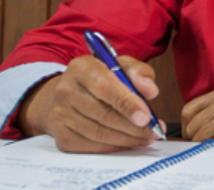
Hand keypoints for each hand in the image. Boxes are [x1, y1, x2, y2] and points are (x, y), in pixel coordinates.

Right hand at [18, 55, 163, 152]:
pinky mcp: (62, 136)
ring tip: (146, 136)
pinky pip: (93, 147)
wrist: (70, 94)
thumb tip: (150, 90)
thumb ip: (138, 72)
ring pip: (100, 134)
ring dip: (128, 138)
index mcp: (81, 68)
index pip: (103, 87)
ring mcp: (61, 115)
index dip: (126, 103)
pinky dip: (115, 147)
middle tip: (153, 130)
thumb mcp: (120, 66)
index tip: (146, 116)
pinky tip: (128, 141)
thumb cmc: (101, 78)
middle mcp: (66, 90)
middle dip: (133, 126)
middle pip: (103, 114)